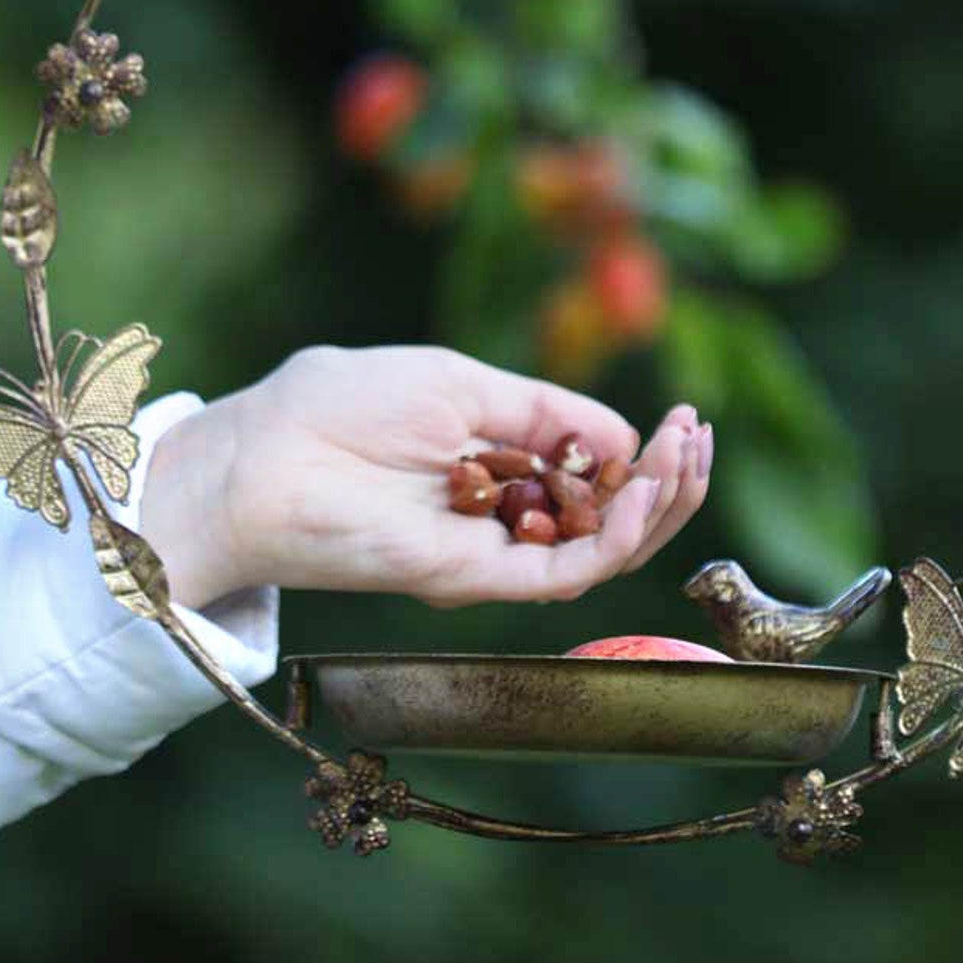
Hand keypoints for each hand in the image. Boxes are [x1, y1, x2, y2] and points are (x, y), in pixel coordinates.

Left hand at [140, 345, 712, 610]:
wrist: (263, 461)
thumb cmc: (342, 405)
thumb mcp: (460, 383)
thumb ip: (542, 412)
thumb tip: (621, 432)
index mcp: (496, 459)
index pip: (594, 469)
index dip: (645, 448)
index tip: (684, 417)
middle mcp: (502, 512)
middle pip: (610, 514)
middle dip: (667, 479)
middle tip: (700, 439)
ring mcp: (492, 550)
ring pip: (602, 548)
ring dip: (657, 505)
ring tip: (686, 457)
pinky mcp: (476, 580)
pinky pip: (568, 572)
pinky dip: (616, 533)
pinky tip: (643, 487)